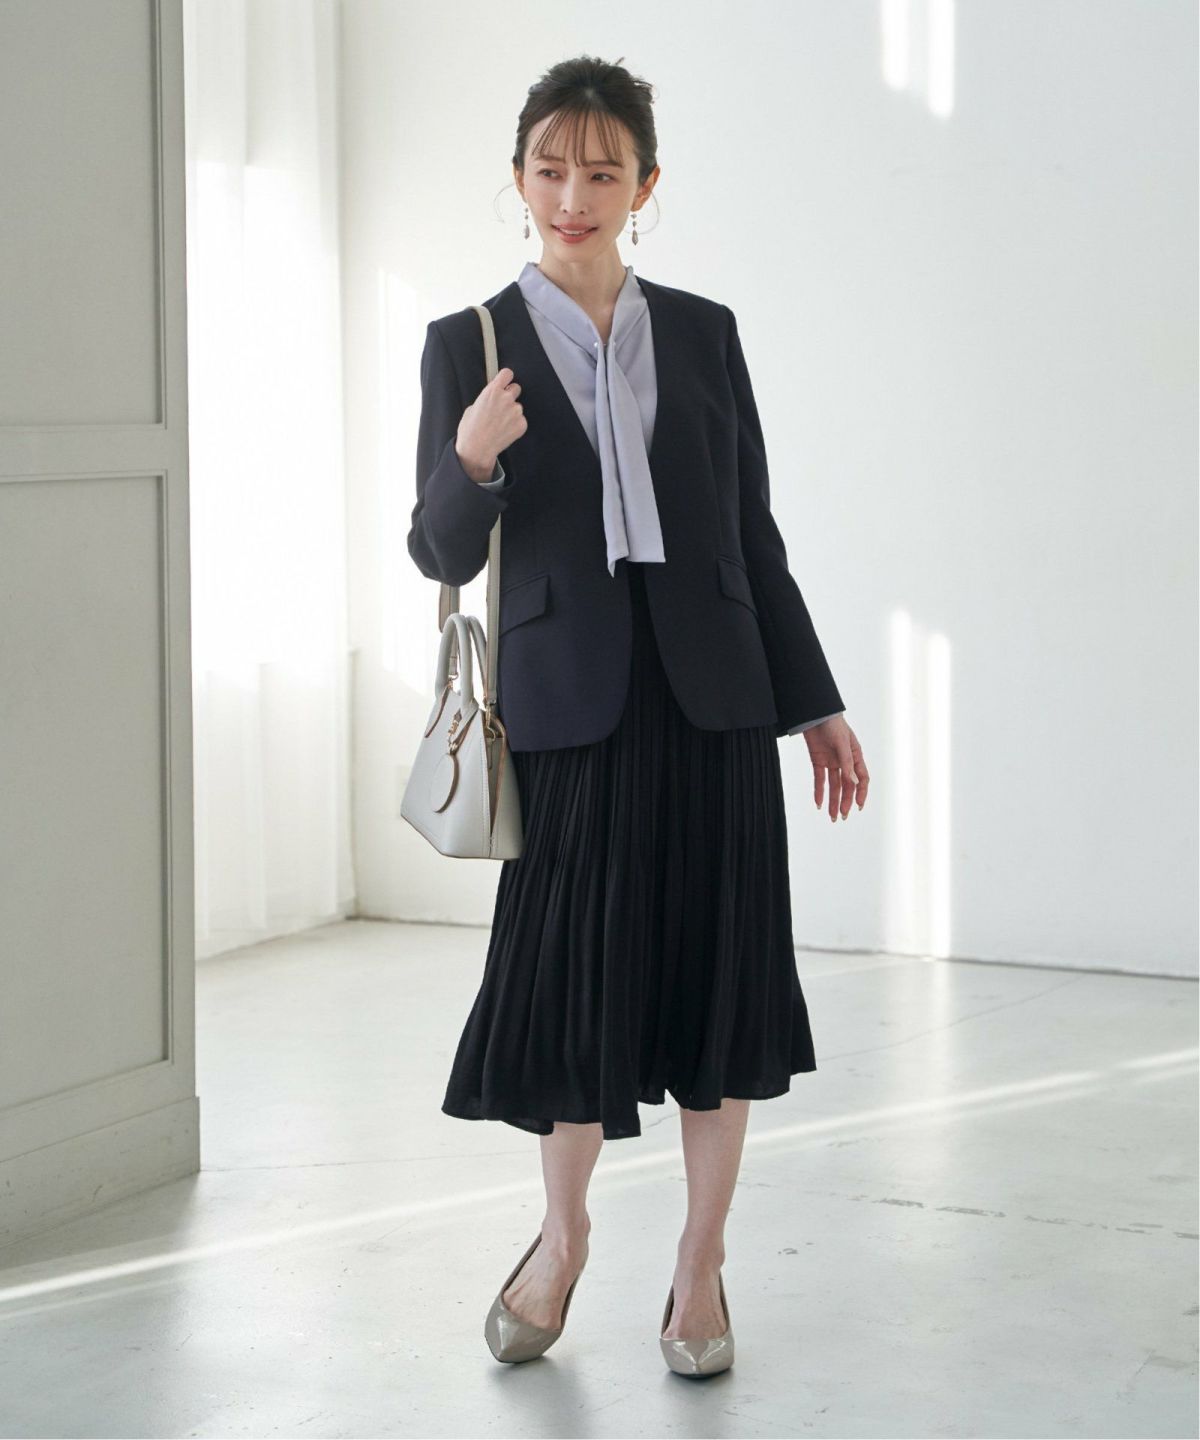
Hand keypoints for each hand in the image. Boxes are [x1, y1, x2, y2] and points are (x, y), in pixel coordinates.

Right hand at [456, 366, 528, 481]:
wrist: (477, 448)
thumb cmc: (471, 429)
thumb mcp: (473, 407)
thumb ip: (486, 398)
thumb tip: (492, 398)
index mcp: (492, 391)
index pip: (507, 373)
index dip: (506, 378)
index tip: (505, 381)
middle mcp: (506, 398)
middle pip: (516, 388)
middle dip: (510, 395)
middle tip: (502, 406)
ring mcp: (516, 411)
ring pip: (518, 406)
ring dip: (512, 412)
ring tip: (500, 424)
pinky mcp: (522, 424)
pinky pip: (521, 420)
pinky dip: (515, 425)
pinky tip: (504, 431)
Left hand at [804, 715, 868, 821]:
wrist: (814, 713)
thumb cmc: (833, 724)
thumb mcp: (842, 743)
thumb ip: (846, 763)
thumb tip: (853, 783)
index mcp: (855, 756)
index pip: (861, 779)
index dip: (861, 793)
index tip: (858, 806)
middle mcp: (844, 761)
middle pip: (847, 786)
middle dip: (845, 801)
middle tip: (842, 816)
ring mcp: (831, 762)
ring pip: (834, 785)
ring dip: (833, 800)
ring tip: (832, 816)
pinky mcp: (818, 760)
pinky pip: (819, 779)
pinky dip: (819, 791)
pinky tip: (818, 803)